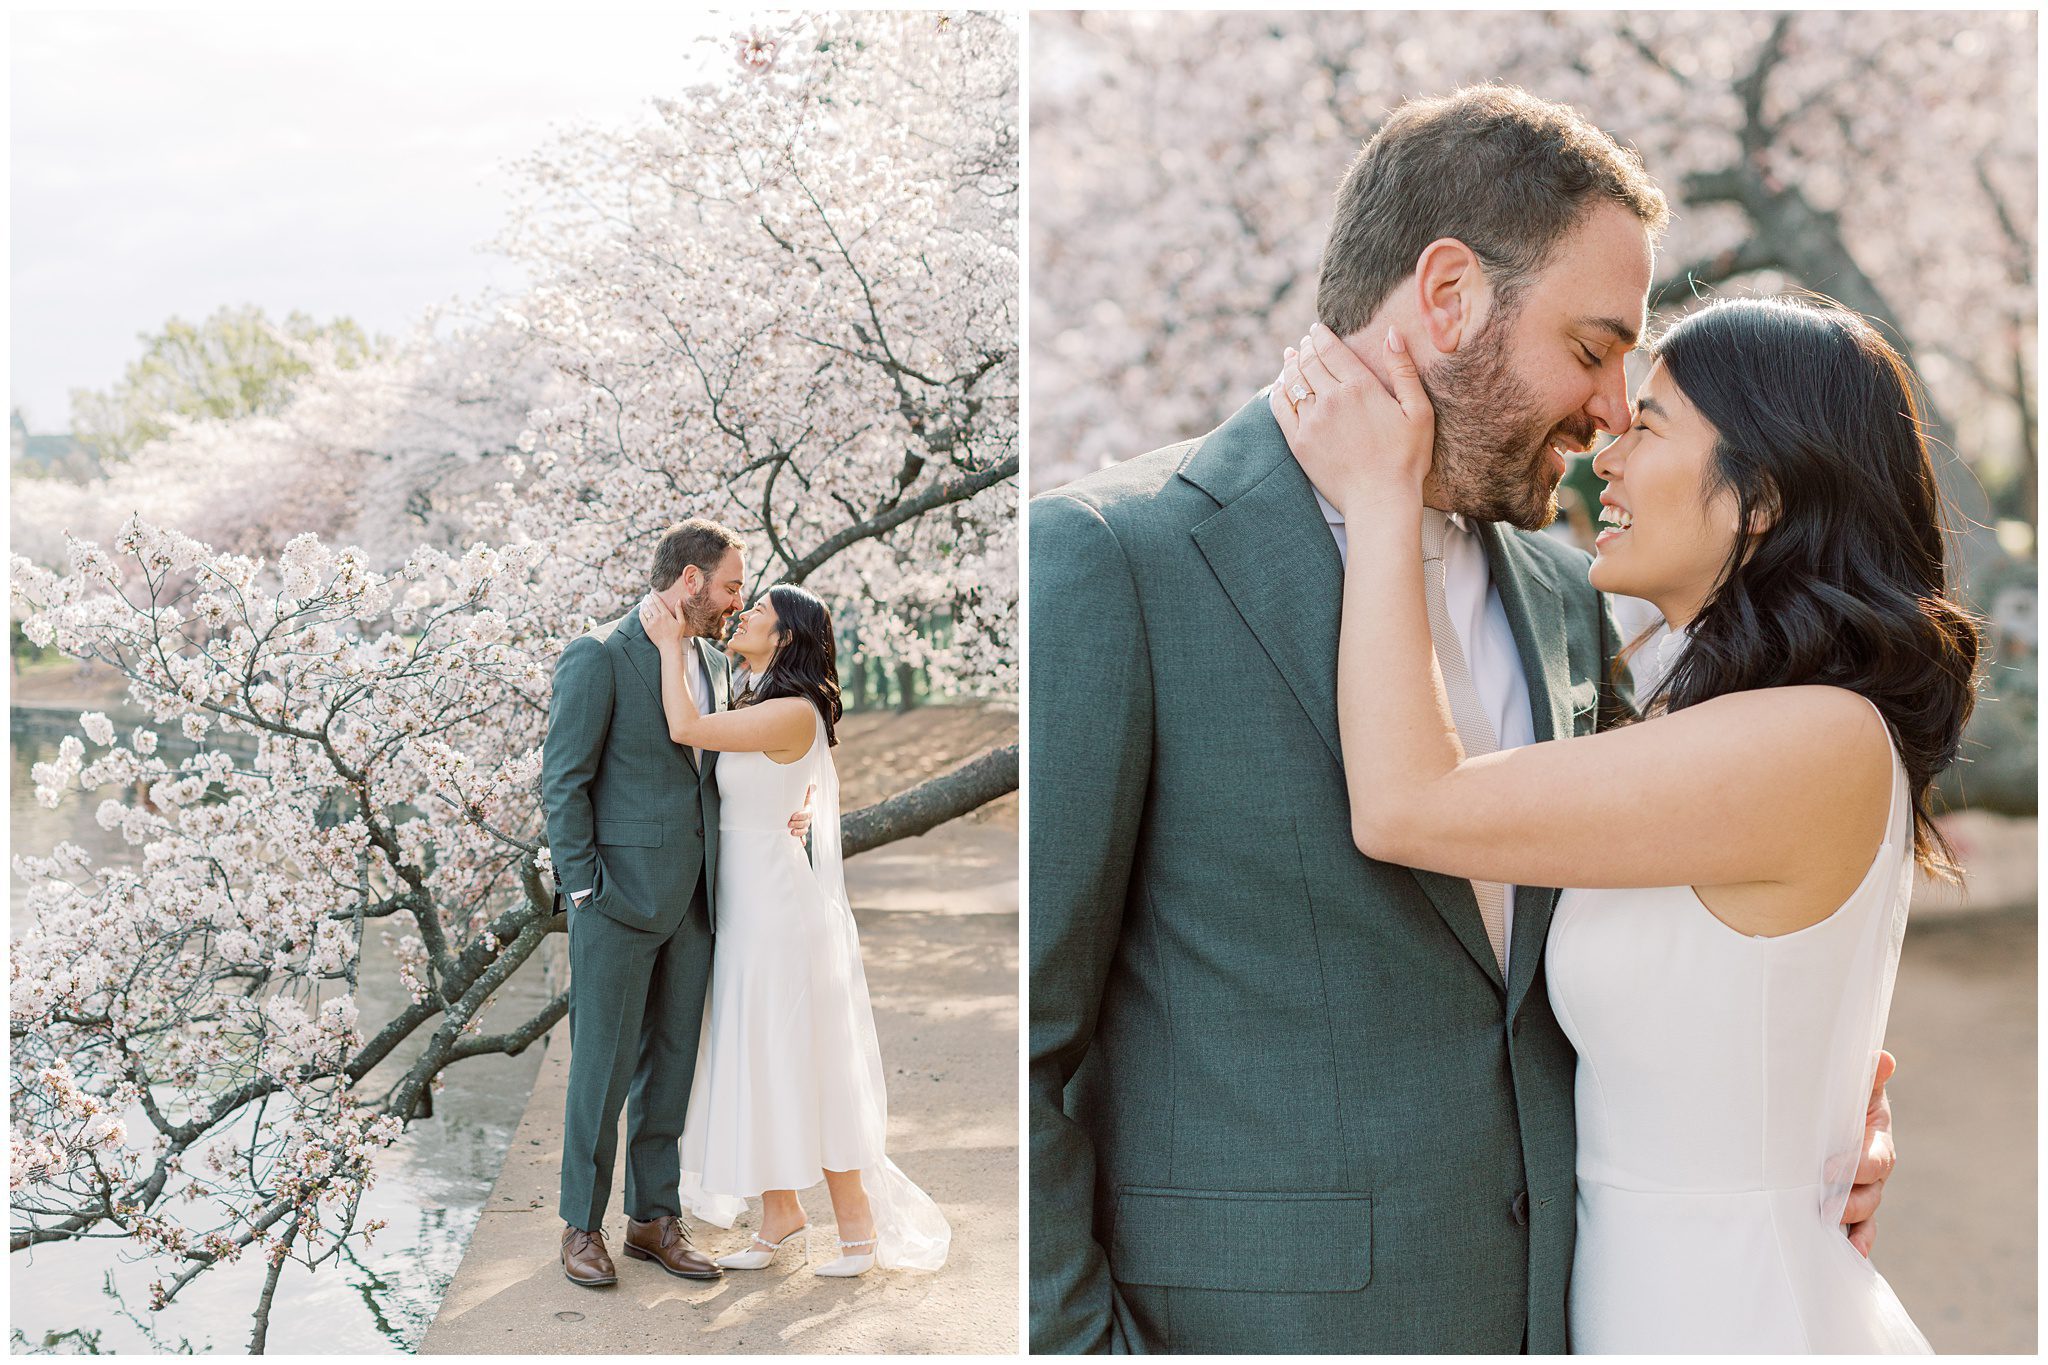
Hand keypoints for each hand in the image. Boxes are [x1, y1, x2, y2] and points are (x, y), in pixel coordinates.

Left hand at [638, 593, 685, 648]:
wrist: (669, 646)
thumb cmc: (676, 635)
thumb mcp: (681, 622)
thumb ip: (679, 611)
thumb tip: (679, 600)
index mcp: (666, 615)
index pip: (658, 602)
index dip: (654, 597)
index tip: (652, 593)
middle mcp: (658, 618)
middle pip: (651, 604)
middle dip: (648, 599)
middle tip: (647, 596)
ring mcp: (651, 623)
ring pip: (645, 610)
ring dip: (644, 604)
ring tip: (644, 600)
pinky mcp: (647, 628)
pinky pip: (642, 618)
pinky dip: (641, 612)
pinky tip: (641, 609)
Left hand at [787, 784, 814, 839]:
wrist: (789, 807)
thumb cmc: (794, 800)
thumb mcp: (799, 795)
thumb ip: (805, 791)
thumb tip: (812, 785)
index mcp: (807, 810)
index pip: (807, 814)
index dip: (800, 816)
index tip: (792, 816)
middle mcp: (806, 819)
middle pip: (805, 823)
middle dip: (797, 824)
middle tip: (789, 823)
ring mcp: (803, 826)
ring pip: (804, 831)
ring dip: (799, 833)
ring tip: (791, 832)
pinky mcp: (799, 831)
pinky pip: (802, 837)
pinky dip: (801, 841)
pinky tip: (801, 844)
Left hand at [1269, 320, 1432, 516]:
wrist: (1380, 499)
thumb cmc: (1406, 457)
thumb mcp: (1419, 411)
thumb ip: (1403, 370)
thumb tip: (1391, 334)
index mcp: (1360, 386)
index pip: (1331, 350)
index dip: (1320, 335)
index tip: (1316, 329)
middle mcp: (1331, 399)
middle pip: (1309, 362)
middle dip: (1305, 347)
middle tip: (1304, 342)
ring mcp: (1312, 421)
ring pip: (1293, 382)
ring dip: (1290, 365)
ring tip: (1291, 356)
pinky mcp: (1299, 442)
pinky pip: (1280, 408)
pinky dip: (1278, 392)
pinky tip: (1280, 386)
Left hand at [1843, 1049, 1896, 1256]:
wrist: (1827, 1109)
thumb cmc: (1841, 1095)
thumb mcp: (1855, 1085)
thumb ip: (1867, 1076)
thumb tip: (1882, 1059)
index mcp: (1877, 1141)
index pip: (1875, 1161)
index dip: (1856, 1168)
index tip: (1827, 1171)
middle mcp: (1873, 1171)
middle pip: (1871, 1194)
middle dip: (1851, 1203)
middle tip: (1827, 1208)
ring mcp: (1862, 1189)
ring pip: (1864, 1214)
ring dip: (1854, 1226)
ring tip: (1839, 1239)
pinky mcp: (1847, 1203)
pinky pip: (1857, 1226)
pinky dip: (1856, 1240)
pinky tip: (1848, 1252)